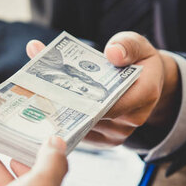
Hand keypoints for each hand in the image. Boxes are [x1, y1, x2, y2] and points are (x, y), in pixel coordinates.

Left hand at [26, 31, 180, 147]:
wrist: (147, 81)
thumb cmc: (138, 60)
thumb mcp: (136, 44)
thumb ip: (126, 44)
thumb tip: (113, 52)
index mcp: (145, 94)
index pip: (113, 103)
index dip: (86, 100)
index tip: (59, 91)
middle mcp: (133, 119)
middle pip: (93, 117)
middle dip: (67, 106)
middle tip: (39, 94)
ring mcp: (119, 133)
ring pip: (85, 128)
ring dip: (63, 115)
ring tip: (38, 100)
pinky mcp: (107, 141)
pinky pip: (83, 136)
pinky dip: (66, 123)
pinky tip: (47, 111)